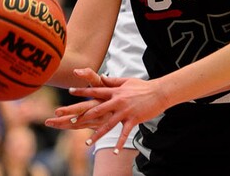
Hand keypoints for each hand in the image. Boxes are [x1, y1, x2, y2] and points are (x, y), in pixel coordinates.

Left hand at [44, 69, 168, 154]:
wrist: (159, 92)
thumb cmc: (143, 86)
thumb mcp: (127, 81)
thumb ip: (113, 81)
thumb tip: (102, 77)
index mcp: (115, 92)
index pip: (95, 91)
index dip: (82, 91)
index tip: (70, 91)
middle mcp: (118, 101)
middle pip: (97, 109)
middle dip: (84, 116)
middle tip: (72, 121)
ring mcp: (125, 111)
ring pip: (108, 125)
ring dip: (97, 135)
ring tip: (87, 143)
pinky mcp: (133, 119)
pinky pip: (124, 134)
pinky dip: (120, 143)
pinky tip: (115, 152)